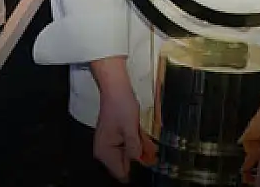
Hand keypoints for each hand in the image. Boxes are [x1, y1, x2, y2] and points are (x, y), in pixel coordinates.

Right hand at [91, 58, 141, 182]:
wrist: (116, 88)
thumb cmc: (121, 106)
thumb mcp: (130, 128)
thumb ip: (134, 147)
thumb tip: (138, 160)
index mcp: (105, 150)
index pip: (120, 171)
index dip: (135, 170)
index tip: (148, 165)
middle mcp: (105, 150)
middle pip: (124, 163)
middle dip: (140, 160)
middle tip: (154, 158)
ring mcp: (110, 143)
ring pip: (128, 154)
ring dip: (140, 151)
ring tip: (153, 150)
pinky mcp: (116, 136)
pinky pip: (127, 145)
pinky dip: (137, 143)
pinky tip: (148, 144)